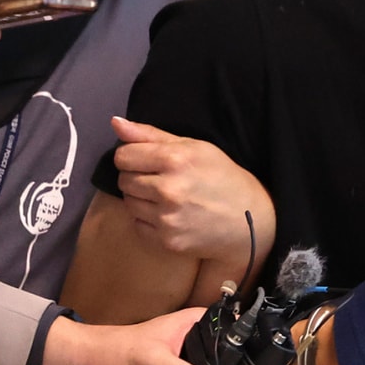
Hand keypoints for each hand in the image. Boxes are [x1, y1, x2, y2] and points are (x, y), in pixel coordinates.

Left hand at [111, 116, 274, 263]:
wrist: (250, 220)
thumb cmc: (223, 177)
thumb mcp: (195, 147)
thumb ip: (151, 135)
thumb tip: (115, 123)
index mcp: (176, 160)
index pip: (123, 156)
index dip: (133, 156)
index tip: (148, 161)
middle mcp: (168, 189)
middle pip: (123, 180)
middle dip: (138, 178)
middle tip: (162, 180)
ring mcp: (167, 218)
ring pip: (129, 203)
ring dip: (142, 199)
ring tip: (167, 198)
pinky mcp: (167, 241)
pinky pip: (137, 225)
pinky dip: (148, 220)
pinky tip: (170, 215)